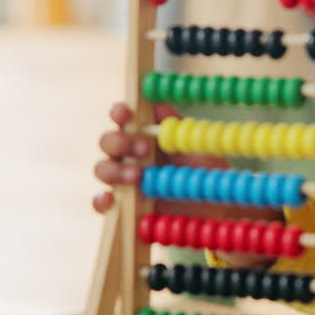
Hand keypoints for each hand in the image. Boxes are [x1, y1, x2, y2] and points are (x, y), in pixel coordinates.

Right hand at [92, 102, 230, 214]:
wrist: (214, 203)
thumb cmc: (202, 169)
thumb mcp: (197, 147)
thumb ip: (178, 128)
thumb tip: (162, 106)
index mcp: (143, 135)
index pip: (122, 119)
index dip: (119, 113)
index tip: (126, 113)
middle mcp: (127, 155)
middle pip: (108, 142)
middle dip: (120, 142)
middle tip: (144, 149)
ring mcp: (122, 180)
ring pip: (102, 169)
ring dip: (115, 170)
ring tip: (137, 176)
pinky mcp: (121, 207)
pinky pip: (101, 204)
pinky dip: (101, 201)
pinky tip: (110, 199)